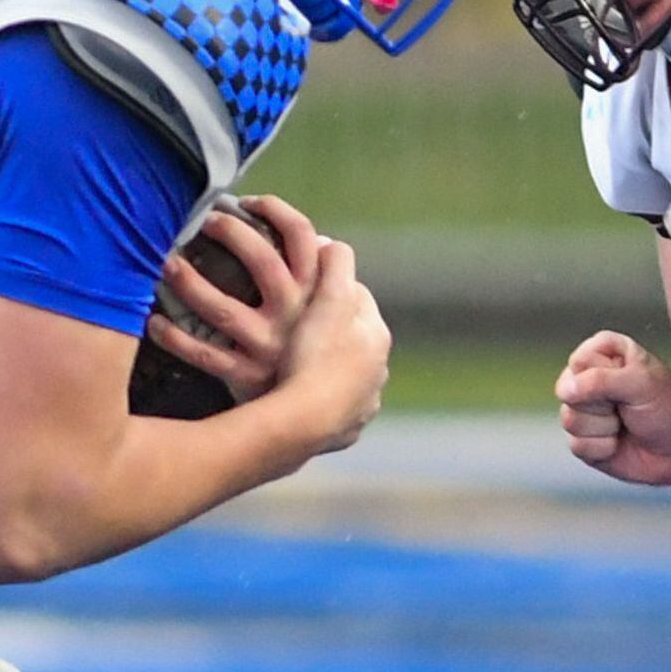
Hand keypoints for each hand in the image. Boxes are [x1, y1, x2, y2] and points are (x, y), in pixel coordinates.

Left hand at [142, 196, 316, 407]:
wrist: (328, 416)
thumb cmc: (329, 356)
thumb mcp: (346, 316)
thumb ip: (335, 280)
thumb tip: (324, 242)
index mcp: (318, 293)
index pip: (302, 236)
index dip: (274, 211)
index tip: (247, 202)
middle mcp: (295, 315)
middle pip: (263, 261)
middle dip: (232, 233)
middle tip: (205, 222)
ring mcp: (269, 346)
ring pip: (224, 308)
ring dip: (191, 284)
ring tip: (168, 264)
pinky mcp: (248, 378)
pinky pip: (206, 356)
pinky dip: (176, 339)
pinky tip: (154, 322)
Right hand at [268, 230, 391, 454]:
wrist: (305, 421)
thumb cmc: (315, 356)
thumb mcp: (328, 299)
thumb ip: (335, 264)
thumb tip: (334, 242)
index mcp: (375, 336)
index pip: (356, 298)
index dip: (328, 288)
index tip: (303, 284)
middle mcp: (376, 371)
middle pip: (352, 338)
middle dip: (329, 328)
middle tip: (295, 324)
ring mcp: (362, 403)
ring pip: (344, 374)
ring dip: (324, 366)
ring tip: (294, 361)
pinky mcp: (345, 430)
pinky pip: (331, 406)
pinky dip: (318, 398)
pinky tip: (296, 396)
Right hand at [558, 330, 670, 489]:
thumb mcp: (643, 384)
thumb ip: (601, 380)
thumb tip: (566, 389)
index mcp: (607, 353)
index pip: (579, 360)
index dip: (599, 376)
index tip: (627, 383)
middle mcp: (591, 379)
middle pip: (567, 390)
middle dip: (599, 405)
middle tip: (626, 406)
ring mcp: (585, 410)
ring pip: (570, 419)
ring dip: (604, 428)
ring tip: (625, 424)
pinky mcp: (583, 438)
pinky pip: (576, 444)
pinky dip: (603, 448)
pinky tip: (619, 442)